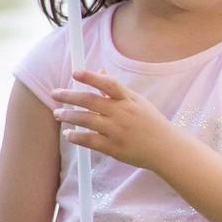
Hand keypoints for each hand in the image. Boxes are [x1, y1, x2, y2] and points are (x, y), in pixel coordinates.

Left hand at [51, 69, 177, 172]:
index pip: (108, 84)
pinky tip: (68, 134)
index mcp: (128, 100)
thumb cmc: (152, 123)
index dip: (91, 77)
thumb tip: (100, 72)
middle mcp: (122, 113)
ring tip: (58, 114)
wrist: (165, 148)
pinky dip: (76, 137)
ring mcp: (117, 130)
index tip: (76, 73)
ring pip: (86, 120)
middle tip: (55, 94)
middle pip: (90, 101)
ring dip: (69, 116)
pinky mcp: (113, 147)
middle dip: (70, 96)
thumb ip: (116, 89)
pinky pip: (90, 140)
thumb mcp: (138, 101)